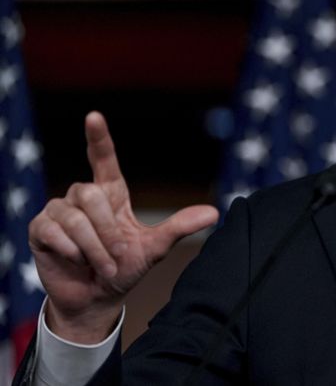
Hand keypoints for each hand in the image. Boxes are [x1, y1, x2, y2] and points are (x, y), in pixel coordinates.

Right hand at [28, 112, 218, 342]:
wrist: (97, 299)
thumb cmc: (125, 269)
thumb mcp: (155, 248)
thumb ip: (179, 227)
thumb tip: (214, 212)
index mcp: (111, 194)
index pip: (103, 159)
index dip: (98, 138)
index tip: (94, 116)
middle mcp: (83, 197)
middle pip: (90, 194)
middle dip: (106, 230)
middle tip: (117, 256)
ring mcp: (59, 212)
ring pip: (74, 217)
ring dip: (93, 247)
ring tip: (101, 266)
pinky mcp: (40, 230)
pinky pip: (54, 231)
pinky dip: (72, 251)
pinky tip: (77, 261)